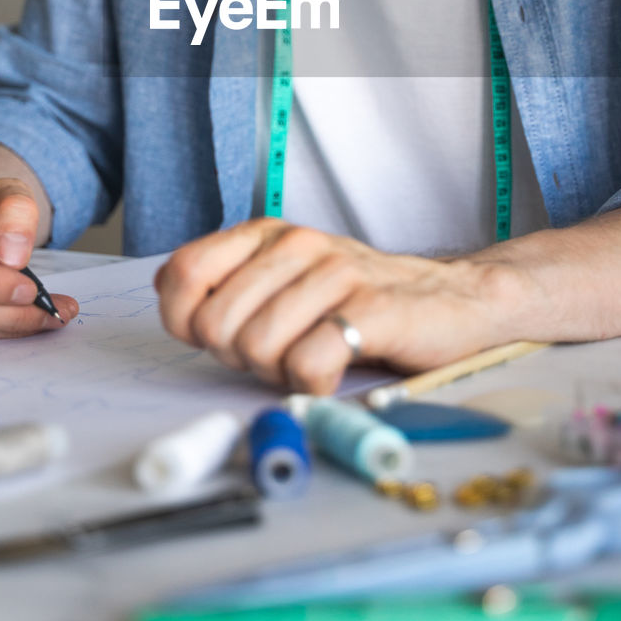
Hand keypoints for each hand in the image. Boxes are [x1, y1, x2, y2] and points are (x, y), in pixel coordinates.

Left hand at [155, 218, 518, 393]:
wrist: (451, 302)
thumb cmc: (355, 303)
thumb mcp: (283, 281)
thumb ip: (225, 285)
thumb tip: (168, 293)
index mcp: (265, 235)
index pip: (183, 273)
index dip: (186, 322)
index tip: (217, 338)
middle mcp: (296, 244)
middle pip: (216, 325)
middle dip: (239, 358)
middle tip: (279, 354)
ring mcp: (335, 273)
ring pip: (258, 347)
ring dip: (279, 374)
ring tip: (310, 360)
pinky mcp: (373, 308)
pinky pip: (308, 364)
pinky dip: (313, 386)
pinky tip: (333, 372)